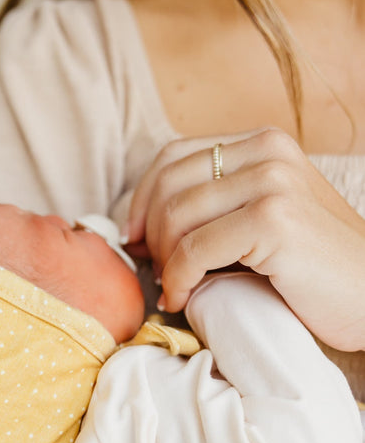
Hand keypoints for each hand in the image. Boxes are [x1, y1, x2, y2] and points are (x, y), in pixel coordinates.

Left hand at [126, 128, 364, 350]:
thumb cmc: (309, 267)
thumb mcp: (258, 219)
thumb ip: (212, 206)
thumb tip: (136, 227)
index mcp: (261, 144)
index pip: (172, 156)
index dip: (141, 198)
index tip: (133, 237)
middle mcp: (267, 152)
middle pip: (168, 184)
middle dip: (149, 234)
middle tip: (155, 270)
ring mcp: (272, 182)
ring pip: (177, 216)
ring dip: (164, 261)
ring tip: (174, 288)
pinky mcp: (274, 219)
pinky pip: (195, 250)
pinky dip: (178, 279)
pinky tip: (182, 298)